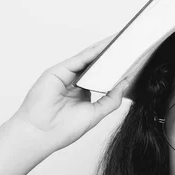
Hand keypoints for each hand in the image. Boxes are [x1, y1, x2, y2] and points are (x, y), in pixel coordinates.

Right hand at [9, 35, 128, 151]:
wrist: (41, 134)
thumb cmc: (63, 129)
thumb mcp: (96, 113)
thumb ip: (111, 99)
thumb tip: (125, 83)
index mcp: (82, 92)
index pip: (102, 75)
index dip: (116, 68)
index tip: (133, 61)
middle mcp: (74, 81)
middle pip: (96, 64)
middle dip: (113, 55)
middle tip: (132, 45)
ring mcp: (66, 75)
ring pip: (89, 58)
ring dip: (106, 48)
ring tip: (124, 40)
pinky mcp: (59, 70)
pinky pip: (80, 58)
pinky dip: (94, 51)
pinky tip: (108, 46)